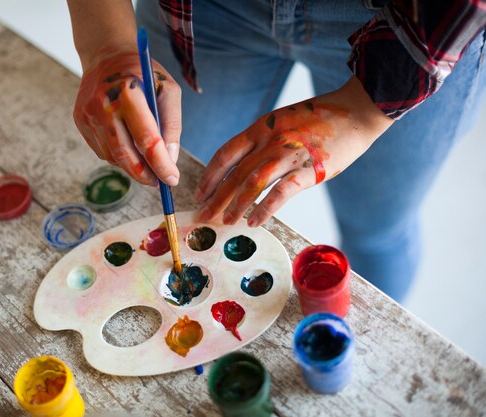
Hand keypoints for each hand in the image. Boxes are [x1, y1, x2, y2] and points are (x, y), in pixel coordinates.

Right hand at [73, 49, 180, 185]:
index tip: (172, 179)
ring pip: (113, 156)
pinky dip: (119, 156)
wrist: (107, 54)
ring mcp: (88, 114)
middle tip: (160, 181)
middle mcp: (103, 105)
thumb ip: (171, 125)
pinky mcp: (80, 121)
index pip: (146, 139)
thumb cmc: (142, 73)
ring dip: (132, 166)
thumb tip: (170, 159)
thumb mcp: (168, 89)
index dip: (161, 164)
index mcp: (128, 92)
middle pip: (125, 154)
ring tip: (147, 164)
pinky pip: (102, 150)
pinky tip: (129, 147)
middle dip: (145, 174)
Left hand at [194, 77, 393, 226]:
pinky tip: (254, 222)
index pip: (226, 153)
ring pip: (253, 183)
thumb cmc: (319, 118)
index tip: (200, 192)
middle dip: (215, 197)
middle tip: (203, 215)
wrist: (356, 111)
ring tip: (225, 221)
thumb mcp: (281, 120)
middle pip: (235, 173)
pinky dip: (265, 208)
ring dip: (236, 205)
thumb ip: (263, 140)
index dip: (210, 175)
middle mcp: (270, 140)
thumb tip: (243, 166)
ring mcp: (289, 154)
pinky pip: (281, 192)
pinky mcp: (309, 169)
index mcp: (261, 127)